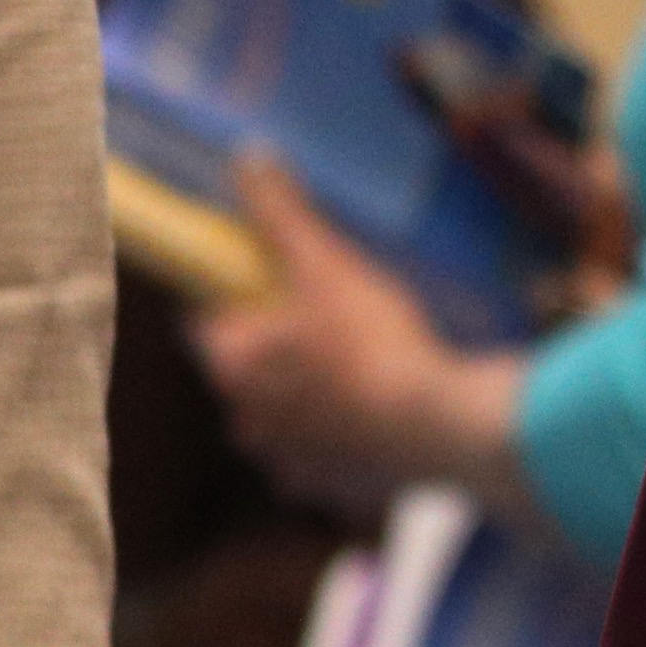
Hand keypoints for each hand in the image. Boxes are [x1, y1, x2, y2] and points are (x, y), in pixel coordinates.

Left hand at [187, 157, 532, 520]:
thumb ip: (281, 212)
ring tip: (354, 368)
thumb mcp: (325, 262)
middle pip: (245, 374)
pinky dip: (340, 439)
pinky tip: (373, 416)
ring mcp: (287, 461)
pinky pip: (322, 458)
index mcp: (231, 366)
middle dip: (273, 350)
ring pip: (282, 418)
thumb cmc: (374, 340)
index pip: (205, 325)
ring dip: (306, 397)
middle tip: (321, 322)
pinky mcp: (331, 488)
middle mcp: (246, 420)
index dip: (232, 300)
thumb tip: (248, 158)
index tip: (266, 285)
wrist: (440, 425)